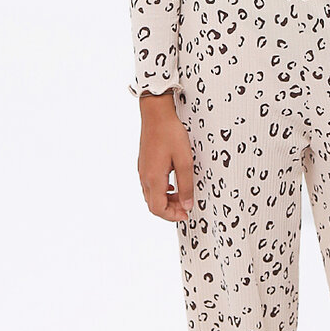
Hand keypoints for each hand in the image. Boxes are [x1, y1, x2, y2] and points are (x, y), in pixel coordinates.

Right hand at [136, 91, 194, 221]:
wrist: (156, 114)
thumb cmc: (170, 133)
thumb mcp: (185, 160)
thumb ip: (186, 185)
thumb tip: (186, 205)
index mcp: (154, 178)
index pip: (158, 208)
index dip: (172, 216)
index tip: (185, 214)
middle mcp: (145, 177)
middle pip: (153, 204)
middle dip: (170, 210)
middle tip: (185, 207)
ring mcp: (142, 170)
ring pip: (151, 195)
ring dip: (166, 200)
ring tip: (182, 195)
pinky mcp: (144, 164)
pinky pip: (150, 185)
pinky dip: (162, 190)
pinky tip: (173, 184)